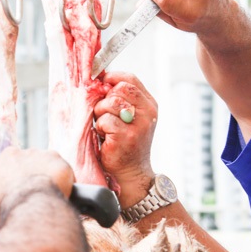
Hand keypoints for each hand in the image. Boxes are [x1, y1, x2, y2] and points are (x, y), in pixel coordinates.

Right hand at [0, 147, 74, 228]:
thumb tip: (0, 212)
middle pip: (19, 163)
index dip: (7, 185)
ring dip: (44, 175)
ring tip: (49, 196)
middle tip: (33, 196)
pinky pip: (60, 167)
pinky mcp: (54, 156)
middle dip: (26, 176)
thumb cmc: (8, 216)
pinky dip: (62, 178)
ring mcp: (33, 153)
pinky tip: (63, 193)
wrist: (29, 210)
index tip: (14, 196)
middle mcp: (10, 154)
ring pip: (40, 162)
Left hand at [93, 72, 157, 206]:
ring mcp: (138, 125)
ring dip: (101, 114)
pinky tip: (105, 137)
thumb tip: (100, 79)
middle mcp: (148, 113)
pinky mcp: (126, 136)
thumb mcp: (131, 118)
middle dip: (105, 99)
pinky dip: (100, 128)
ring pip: (111, 103)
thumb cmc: (126, 143)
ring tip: (105, 127)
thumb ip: (122, 99)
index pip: (130, 79)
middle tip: (104, 114)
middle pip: (119, 89)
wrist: (132, 173)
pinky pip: (105, 121)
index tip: (102, 85)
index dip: (112, 78)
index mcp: (149, 105)